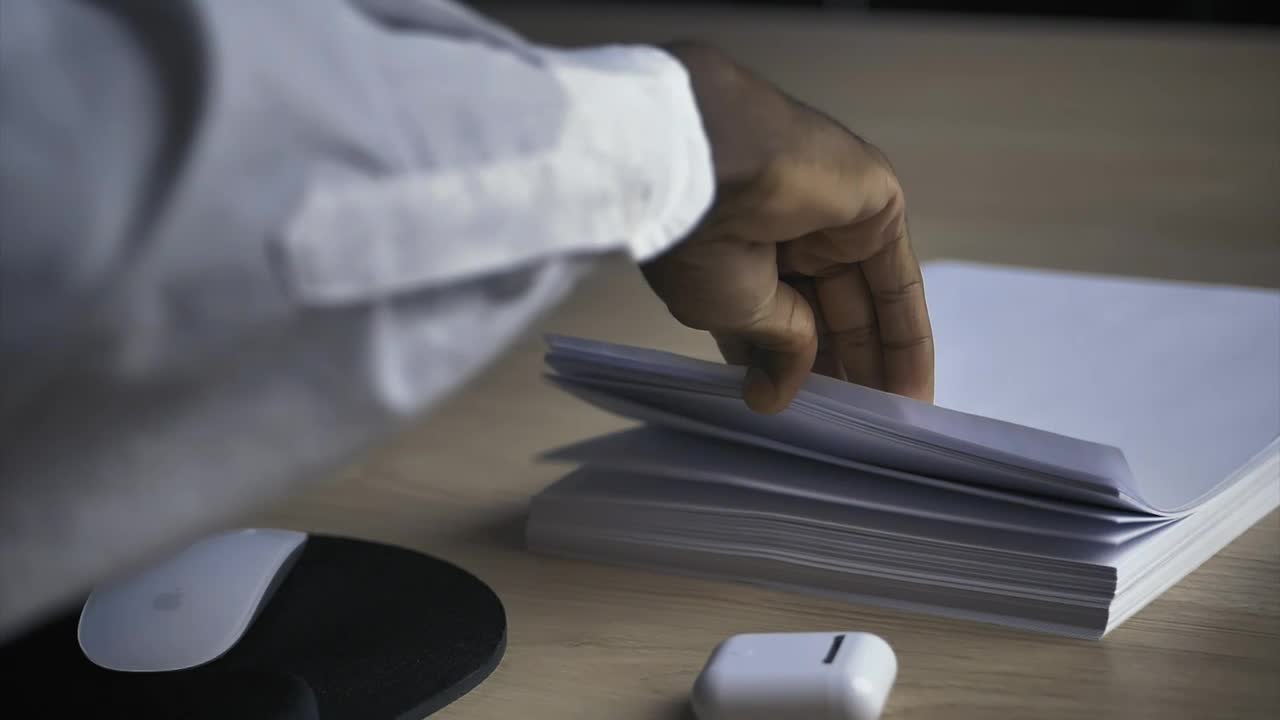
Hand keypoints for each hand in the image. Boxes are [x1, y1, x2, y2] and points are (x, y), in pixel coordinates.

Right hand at [643, 42, 933, 413]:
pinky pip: (898, 283)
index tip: (805, 424)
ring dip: (879, 365)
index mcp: (741, 256)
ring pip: (866, 305)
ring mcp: (837, 220)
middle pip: (829, 318)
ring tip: (887, 430)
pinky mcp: (879, 207)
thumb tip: (775, 397)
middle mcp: (790, 238)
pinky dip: (907, 337)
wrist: (714, 164)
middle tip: (856, 437)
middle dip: (842, 375)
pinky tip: (912, 391)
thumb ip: (773, 347)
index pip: (776, 324)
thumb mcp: (731, 313)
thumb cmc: (701, 240)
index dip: (792, 373)